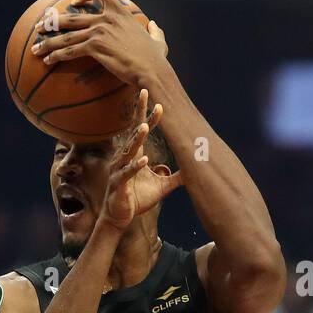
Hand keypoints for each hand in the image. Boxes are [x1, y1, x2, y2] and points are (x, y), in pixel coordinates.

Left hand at [32, 0, 169, 85]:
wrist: (151, 68)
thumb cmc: (155, 58)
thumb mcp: (158, 40)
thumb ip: (154, 31)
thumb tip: (154, 26)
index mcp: (120, 13)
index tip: (75, 3)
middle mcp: (106, 18)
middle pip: (73, 16)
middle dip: (53, 21)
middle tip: (40, 27)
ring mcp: (99, 31)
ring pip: (66, 35)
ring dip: (48, 42)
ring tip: (35, 49)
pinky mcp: (95, 47)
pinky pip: (69, 51)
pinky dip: (56, 55)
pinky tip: (47, 61)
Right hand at [99, 89, 183, 230]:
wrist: (120, 218)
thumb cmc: (137, 199)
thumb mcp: (161, 187)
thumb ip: (175, 177)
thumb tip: (194, 171)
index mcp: (135, 155)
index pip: (141, 130)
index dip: (149, 115)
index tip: (158, 101)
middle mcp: (125, 159)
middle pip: (134, 133)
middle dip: (141, 115)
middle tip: (145, 94)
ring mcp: (119, 171)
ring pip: (129, 151)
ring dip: (137, 139)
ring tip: (146, 126)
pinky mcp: (118, 185)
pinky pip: (127, 174)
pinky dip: (135, 167)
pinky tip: (143, 160)